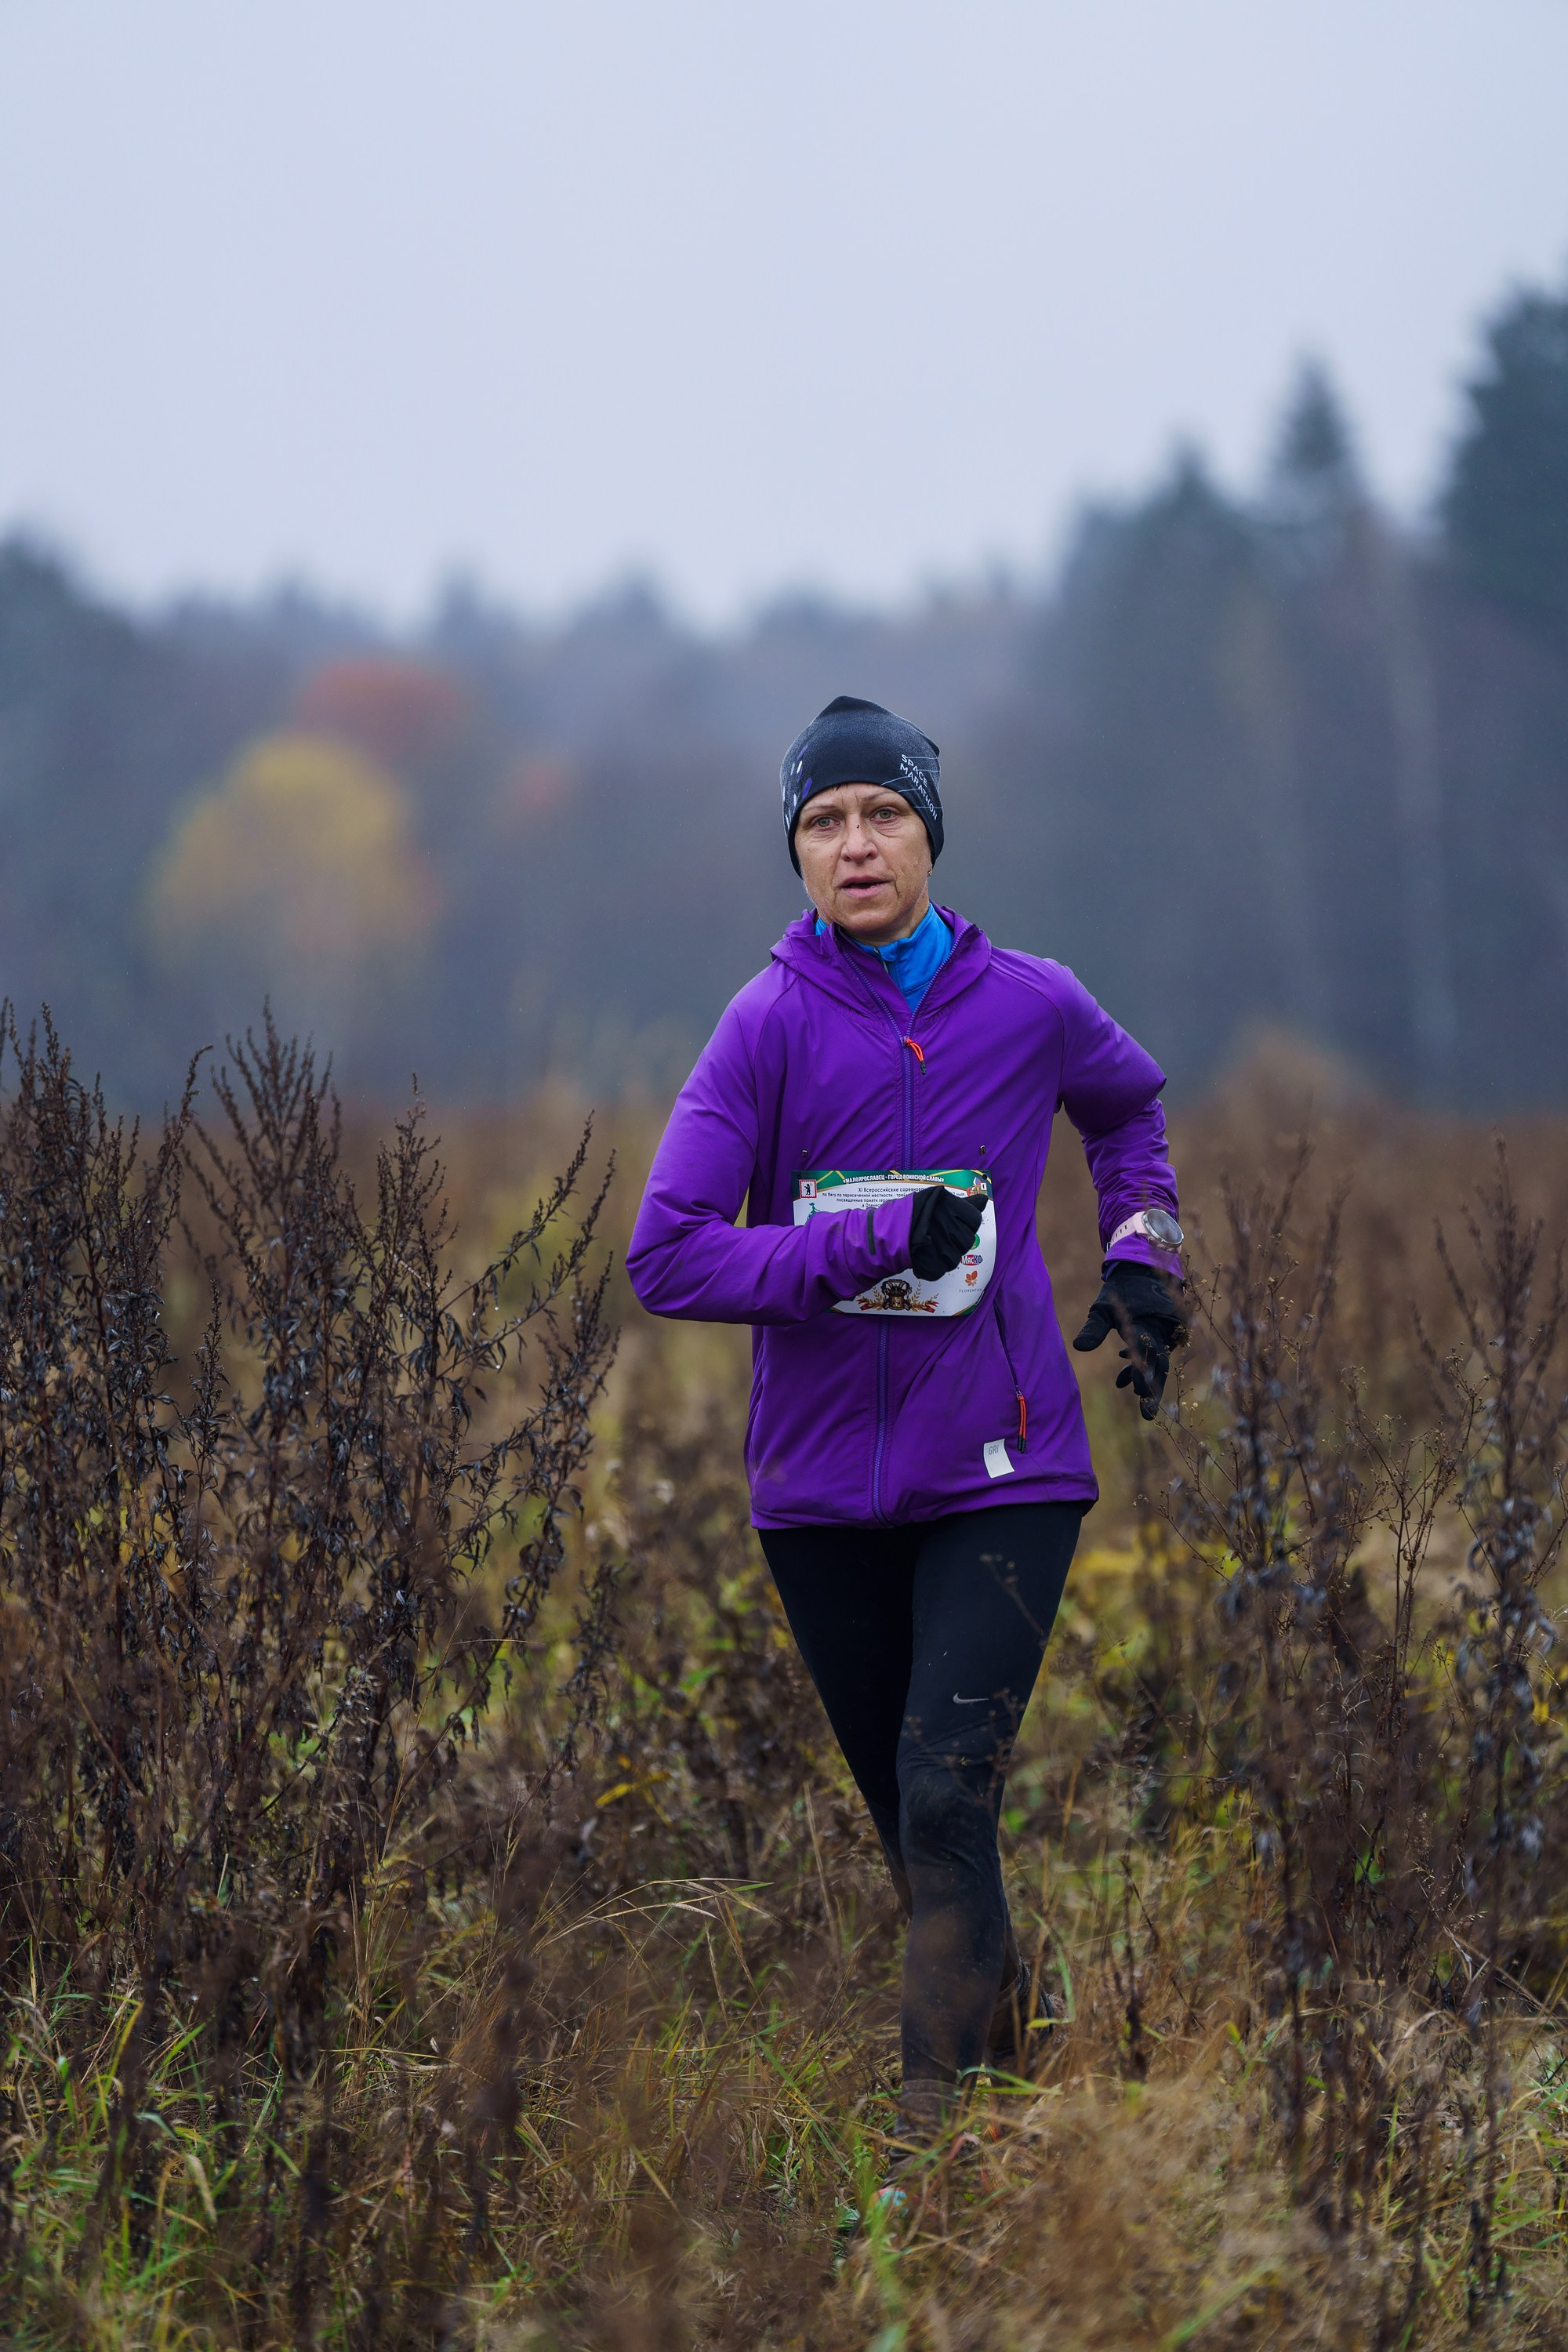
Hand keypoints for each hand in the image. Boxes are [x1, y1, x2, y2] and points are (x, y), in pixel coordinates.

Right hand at [908, 1184, 985, 1279]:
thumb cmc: (913, 1213)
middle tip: (941, 1236)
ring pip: (956, 1258)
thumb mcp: (938, 1201)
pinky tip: (924, 1257)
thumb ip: (964, 1204)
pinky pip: (942, 1270)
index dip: (966, 1224)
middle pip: (967, 1240)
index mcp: (949, 1206)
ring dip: (945, 1255)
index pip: (975, 1219)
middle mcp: (946, 1225)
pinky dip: (933, 1267)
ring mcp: (939, 1245)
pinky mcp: (930, 1263)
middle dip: (956, 1241)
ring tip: (931, 1246)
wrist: (884, 1231)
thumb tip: (984, 1200)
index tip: (955, 1224)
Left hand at [1072, 1260, 1185, 1419]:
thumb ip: (1093, 1328)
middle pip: (1160, 1366)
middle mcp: (1162, 1330)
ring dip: (1144, 1377)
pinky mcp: (1164, 1331)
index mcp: (1147, 1324)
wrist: (1142, 1268)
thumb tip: (1079, 1348)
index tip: (1139, 1398)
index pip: (1145, 1357)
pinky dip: (1141, 1363)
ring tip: (1130, 1391)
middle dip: (1153, 1390)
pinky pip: (1156, 1352)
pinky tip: (1123, 1374)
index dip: (1141, 1378)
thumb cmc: (1119, 1288)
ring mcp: (1166, 1331)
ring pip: (1158, 1361)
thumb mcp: (1103, 1306)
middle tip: (1147, 1414)